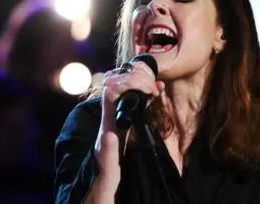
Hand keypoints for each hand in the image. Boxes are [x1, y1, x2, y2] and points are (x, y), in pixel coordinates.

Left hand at [93, 61, 164, 185]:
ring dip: (141, 82)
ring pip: (125, 86)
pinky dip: (144, 91)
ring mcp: (117, 114)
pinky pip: (133, 97)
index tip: (147, 88)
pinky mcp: (124, 118)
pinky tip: (156, 92)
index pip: (111, 90)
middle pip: (118, 82)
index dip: (129, 82)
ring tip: (156, 87)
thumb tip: (110, 133)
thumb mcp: (108, 165)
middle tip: (154, 88)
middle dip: (137, 79)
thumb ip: (109, 151)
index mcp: (106, 122)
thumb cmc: (105, 175)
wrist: (103, 180)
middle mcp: (110, 114)